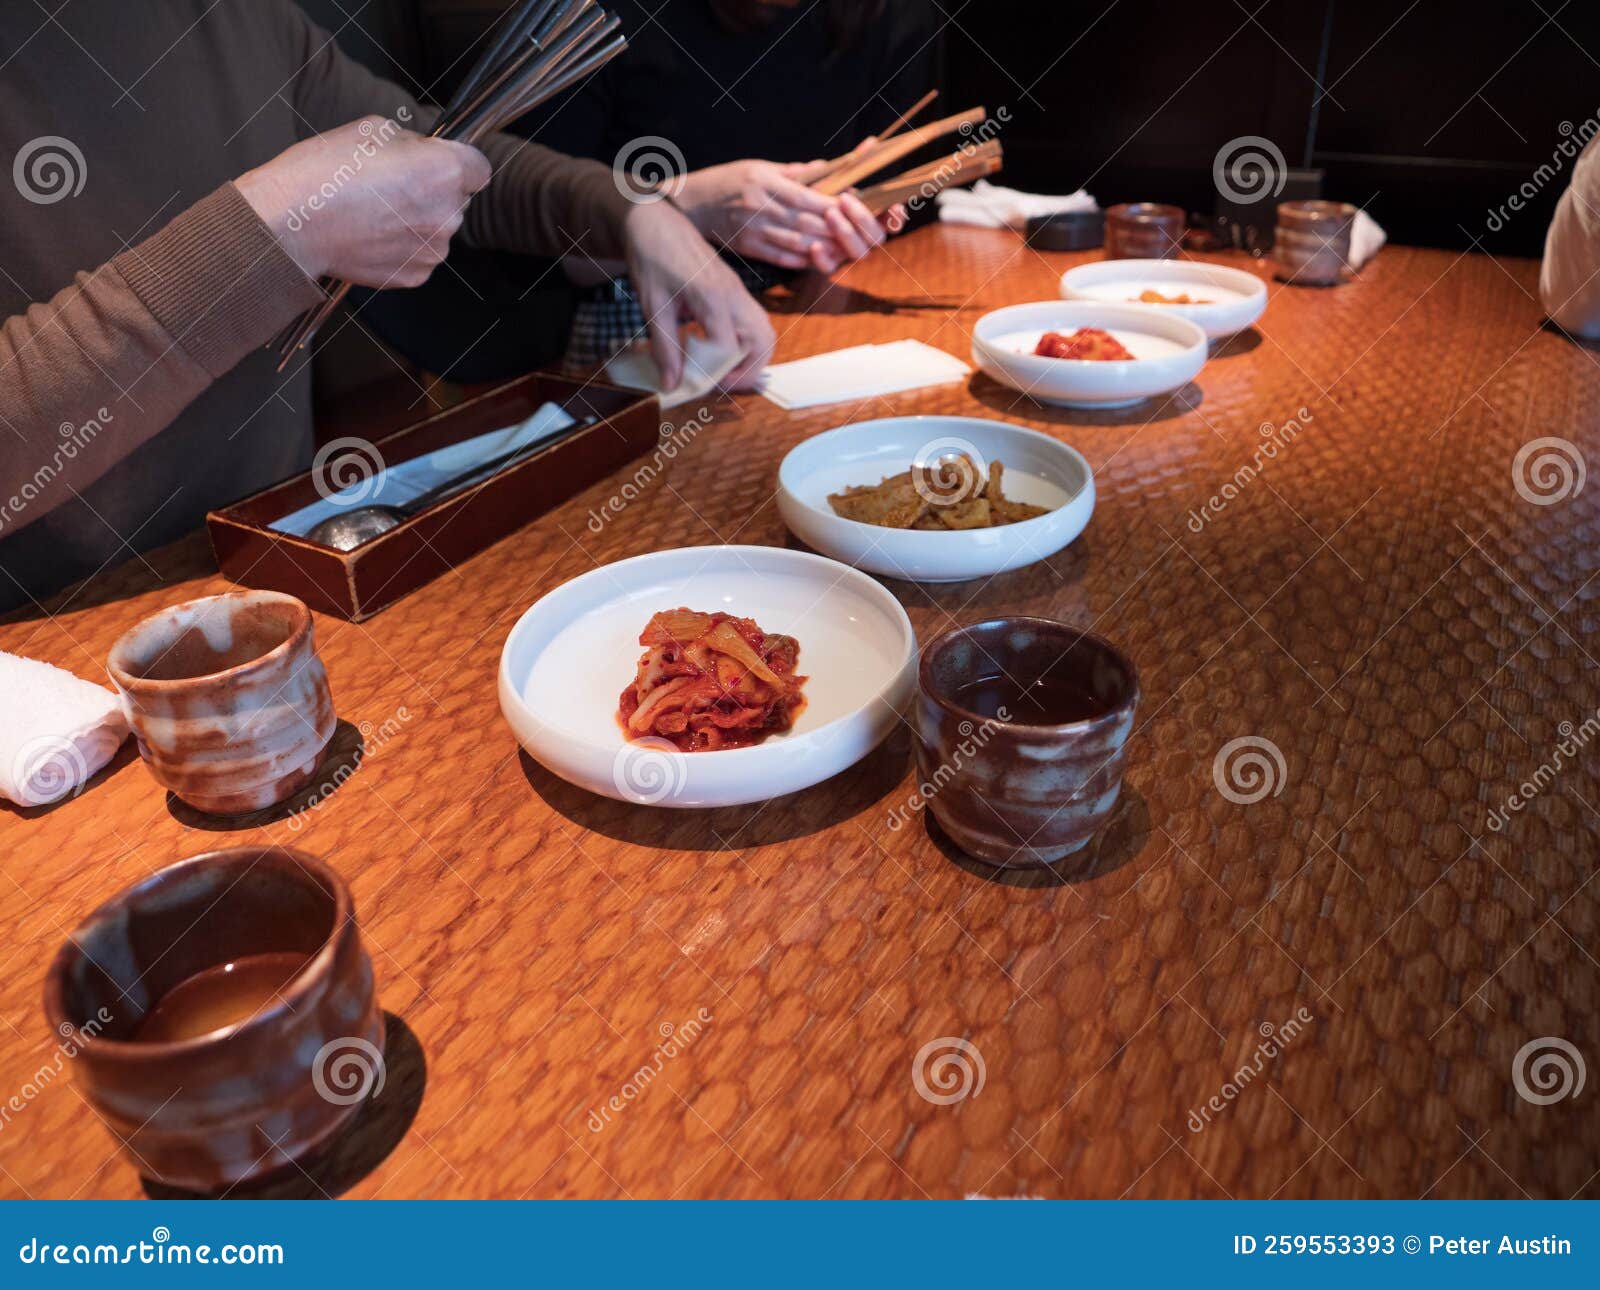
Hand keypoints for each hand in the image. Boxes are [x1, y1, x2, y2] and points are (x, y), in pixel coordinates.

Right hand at [236, 116, 491, 287]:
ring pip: (438, 228)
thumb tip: (424, 152)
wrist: (292, 224)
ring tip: (376, 211)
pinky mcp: (416, 275)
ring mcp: (433, 249)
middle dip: (434, 190)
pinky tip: (372, 234)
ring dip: (419, 219)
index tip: (438, 161)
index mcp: (445, 171)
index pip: (479, 167)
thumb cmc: (325, 172)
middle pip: (457, 199)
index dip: (458, 161)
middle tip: (392, 185)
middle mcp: (448, 214)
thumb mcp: (373, 129)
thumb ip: (413, 142)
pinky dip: (403, 246)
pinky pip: (420, 254)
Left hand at [623, 199, 774, 390]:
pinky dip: (746, 344)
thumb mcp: (653, 306)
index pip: (729, 347)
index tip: (695, 384)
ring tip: (723, 371)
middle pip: (763, 341)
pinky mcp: (736, 290)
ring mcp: (738, 291)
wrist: (655, 220)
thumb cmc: (651, 258)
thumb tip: (671, 385)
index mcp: (713, 296)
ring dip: (751, 358)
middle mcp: (734, 294)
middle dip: (748, 371)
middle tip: (721, 383)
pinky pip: (754, 323)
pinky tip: (719, 349)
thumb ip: (665, 347)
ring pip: (765, 333)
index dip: (715, 373)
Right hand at [673, 158, 889, 273]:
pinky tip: (818, 259)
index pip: (806, 196)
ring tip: (844, 248)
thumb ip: (793, 172)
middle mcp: (760, 206)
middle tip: (857, 233)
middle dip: (835, 229)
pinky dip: (802, 259)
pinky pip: (780, 257)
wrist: (690, 204)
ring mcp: (754, 230)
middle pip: (806, 222)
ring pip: (797, 243)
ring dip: (824, 247)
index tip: (852, 207)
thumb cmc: (727, 181)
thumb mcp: (758, 166)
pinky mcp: (748, 247)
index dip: (832, 205)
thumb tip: (825, 168)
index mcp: (765, 182)